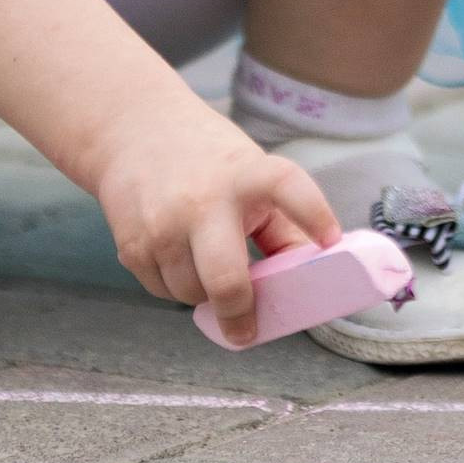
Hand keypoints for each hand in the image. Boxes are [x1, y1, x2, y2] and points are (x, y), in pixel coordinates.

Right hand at [94, 104, 341, 342]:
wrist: (133, 130)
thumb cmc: (208, 161)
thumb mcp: (251, 173)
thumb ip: (283, 223)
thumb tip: (311, 280)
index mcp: (245, 175)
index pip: (285, 186)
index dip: (312, 212)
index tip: (331, 239)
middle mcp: (202, 200)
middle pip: (226, 278)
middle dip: (239, 313)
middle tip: (247, 332)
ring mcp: (162, 225)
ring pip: (192, 294)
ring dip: (204, 294)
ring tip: (205, 263)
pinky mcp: (132, 245)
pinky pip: (163, 291)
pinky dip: (174, 285)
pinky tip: (174, 253)